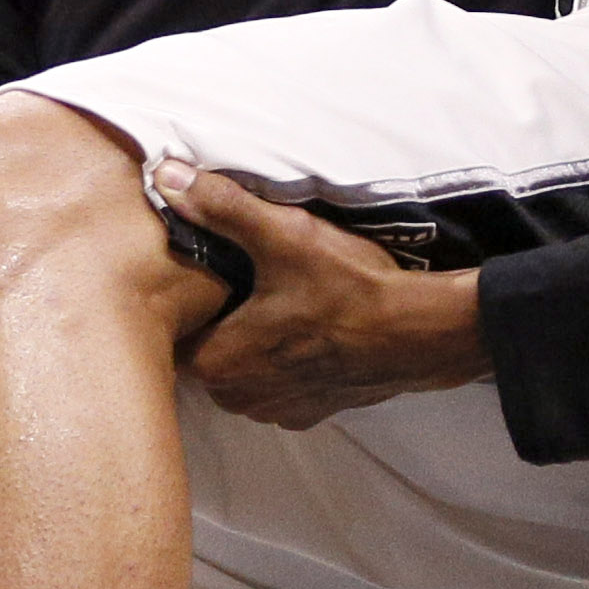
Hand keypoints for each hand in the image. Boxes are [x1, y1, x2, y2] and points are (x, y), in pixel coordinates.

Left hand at [165, 162, 487, 428]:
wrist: (422, 332)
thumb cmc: (349, 288)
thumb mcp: (281, 236)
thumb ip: (220, 207)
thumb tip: (166, 176)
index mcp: (218, 362)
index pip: (174, 333)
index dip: (188, 301)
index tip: (205, 276)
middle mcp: (240, 398)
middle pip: (208, 352)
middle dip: (220, 321)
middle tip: (243, 282)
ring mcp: (278, 409)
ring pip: (244, 371)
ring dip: (253, 344)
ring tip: (276, 303)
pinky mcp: (313, 412)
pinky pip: (280, 385)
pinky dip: (287, 362)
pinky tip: (306, 329)